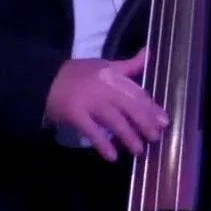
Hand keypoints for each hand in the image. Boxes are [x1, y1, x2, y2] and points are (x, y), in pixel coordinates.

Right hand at [44, 48, 168, 161]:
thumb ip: (129, 65)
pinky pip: (92, 131)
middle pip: (129, 107)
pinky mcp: (75, 114)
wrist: (46, 80)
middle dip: (144, 123)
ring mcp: (89, 101)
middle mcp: (104, 87)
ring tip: (139, 151)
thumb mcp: (105, 65)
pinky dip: (102, 144)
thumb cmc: (79, 74)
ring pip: (114, 120)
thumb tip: (150, 52)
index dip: (151, 107)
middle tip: (156, 138)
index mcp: (113, 75)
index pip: (136, 93)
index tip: (164, 121)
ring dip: (128, 136)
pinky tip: (112, 157)